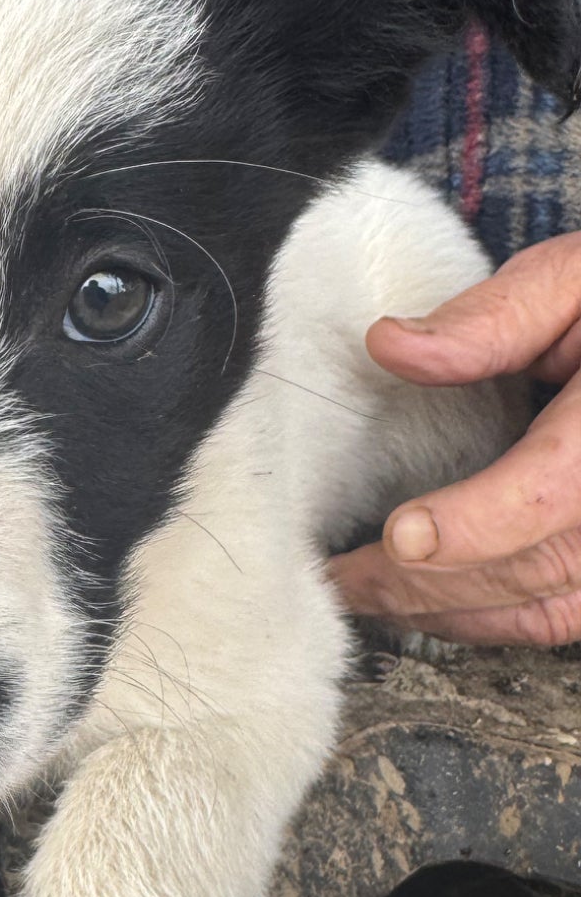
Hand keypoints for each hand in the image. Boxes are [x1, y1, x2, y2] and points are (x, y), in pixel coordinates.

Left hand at [329, 232, 580, 645]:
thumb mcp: (579, 277)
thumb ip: (495, 317)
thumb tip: (393, 345)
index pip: (550, 491)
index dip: (474, 523)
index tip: (401, 537)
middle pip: (534, 564)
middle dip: (426, 582)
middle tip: (340, 578)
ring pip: (549, 607)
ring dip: (453, 612)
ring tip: (369, 597)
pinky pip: (571, 615)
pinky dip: (499, 618)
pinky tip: (438, 604)